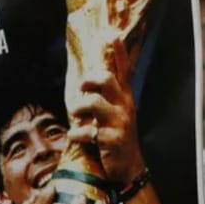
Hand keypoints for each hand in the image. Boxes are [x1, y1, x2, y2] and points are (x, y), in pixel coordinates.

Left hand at [67, 39, 145, 187]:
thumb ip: (108, 96)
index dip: (119, 53)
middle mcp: (124, 107)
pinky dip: (76, 134)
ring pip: (93, 103)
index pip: (124, 70)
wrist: (128, 169)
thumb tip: (90, 79)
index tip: (113, 35)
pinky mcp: (111, 139)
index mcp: (125, 98)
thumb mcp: (118, 113)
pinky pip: (87, 131)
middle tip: (82, 88)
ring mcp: (118, 123)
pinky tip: (77, 137)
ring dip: (78, 108)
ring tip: (76, 117)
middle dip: (89, 80)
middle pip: (107, 80)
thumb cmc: (118, 137)